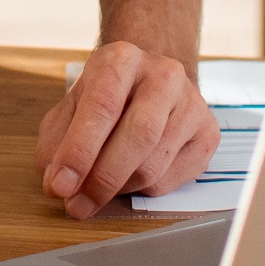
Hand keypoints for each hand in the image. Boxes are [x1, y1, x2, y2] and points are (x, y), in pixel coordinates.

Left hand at [35, 40, 219, 219]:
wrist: (151, 82)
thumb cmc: (106, 97)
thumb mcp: (71, 107)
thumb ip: (56, 142)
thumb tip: (56, 183)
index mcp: (122, 59)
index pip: (102, 107)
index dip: (79, 151)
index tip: (59, 186)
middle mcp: (164, 75)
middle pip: (138, 136)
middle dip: (102, 179)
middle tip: (76, 206)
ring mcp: (192, 104)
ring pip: (153, 165)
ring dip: (119, 188)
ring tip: (99, 186)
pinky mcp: (208, 134)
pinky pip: (171, 179)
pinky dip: (143, 189)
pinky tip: (131, 175)